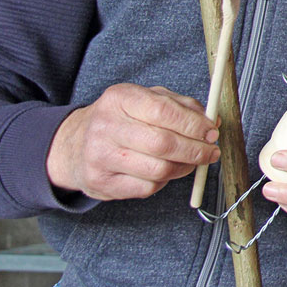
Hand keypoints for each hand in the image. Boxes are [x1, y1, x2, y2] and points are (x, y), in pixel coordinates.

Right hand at [46, 84, 219, 200]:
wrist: (74, 146)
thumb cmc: (121, 120)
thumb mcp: (147, 100)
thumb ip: (182, 107)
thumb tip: (213, 122)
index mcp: (120, 98)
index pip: (163, 111)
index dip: (194, 124)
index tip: (212, 132)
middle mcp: (106, 126)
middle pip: (163, 144)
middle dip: (196, 150)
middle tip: (211, 152)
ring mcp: (100, 157)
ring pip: (158, 169)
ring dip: (185, 167)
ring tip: (192, 161)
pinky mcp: (101, 183)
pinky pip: (147, 187)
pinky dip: (166, 181)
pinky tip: (167, 170)